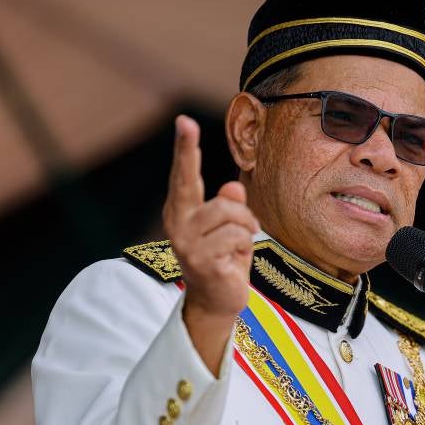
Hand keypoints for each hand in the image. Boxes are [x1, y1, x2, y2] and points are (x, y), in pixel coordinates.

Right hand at [163, 115, 258, 374]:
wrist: (217, 303)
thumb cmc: (224, 261)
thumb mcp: (230, 229)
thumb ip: (230, 207)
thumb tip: (232, 188)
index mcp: (182, 212)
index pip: (183, 176)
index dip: (185, 148)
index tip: (183, 121)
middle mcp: (178, 224)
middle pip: (200, 188)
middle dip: (204, 172)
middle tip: (200, 151)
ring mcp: (187, 242)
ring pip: (231, 213)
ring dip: (246, 228)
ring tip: (241, 244)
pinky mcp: (201, 259)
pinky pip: (237, 237)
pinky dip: (245, 246)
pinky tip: (235, 261)